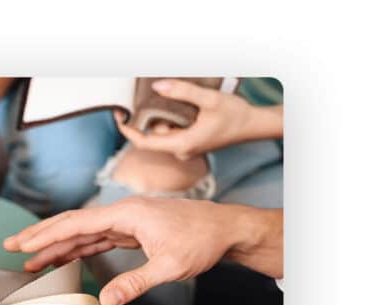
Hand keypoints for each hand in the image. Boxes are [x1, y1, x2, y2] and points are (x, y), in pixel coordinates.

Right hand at [4, 197, 281, 304]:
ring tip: (28, 259)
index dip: (46, 235)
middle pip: (71, 223)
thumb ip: (135, 283)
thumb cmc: (201, 241)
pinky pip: (95, 238)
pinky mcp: (129, 230)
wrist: (225, 229)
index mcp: (126, 215)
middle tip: (10, 246)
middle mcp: (121, 213)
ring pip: (81, 232)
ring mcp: (124, 221)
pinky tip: (60, 258)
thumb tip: (106, 302)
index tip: (21, 244)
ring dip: (55, 245)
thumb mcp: (169, 267)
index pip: (76, 224)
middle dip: (39, 235)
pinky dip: (75, 248)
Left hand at [116, 79, 281, 159]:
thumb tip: (157, 87)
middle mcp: (181, 151)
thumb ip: (183, 92)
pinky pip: (172, 133)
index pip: (145, 142)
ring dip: (161, 117)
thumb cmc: (235, 114)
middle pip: (153, 136)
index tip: (118, 118)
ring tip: (167, 99)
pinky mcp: (190, 144)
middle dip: (147, 118)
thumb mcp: (209, 99)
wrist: (253, 125)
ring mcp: (185, 149)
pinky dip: (170, 120)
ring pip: (163, 133)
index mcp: (181, 145)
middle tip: (141, 99)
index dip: (128, 131)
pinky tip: (177, 106)